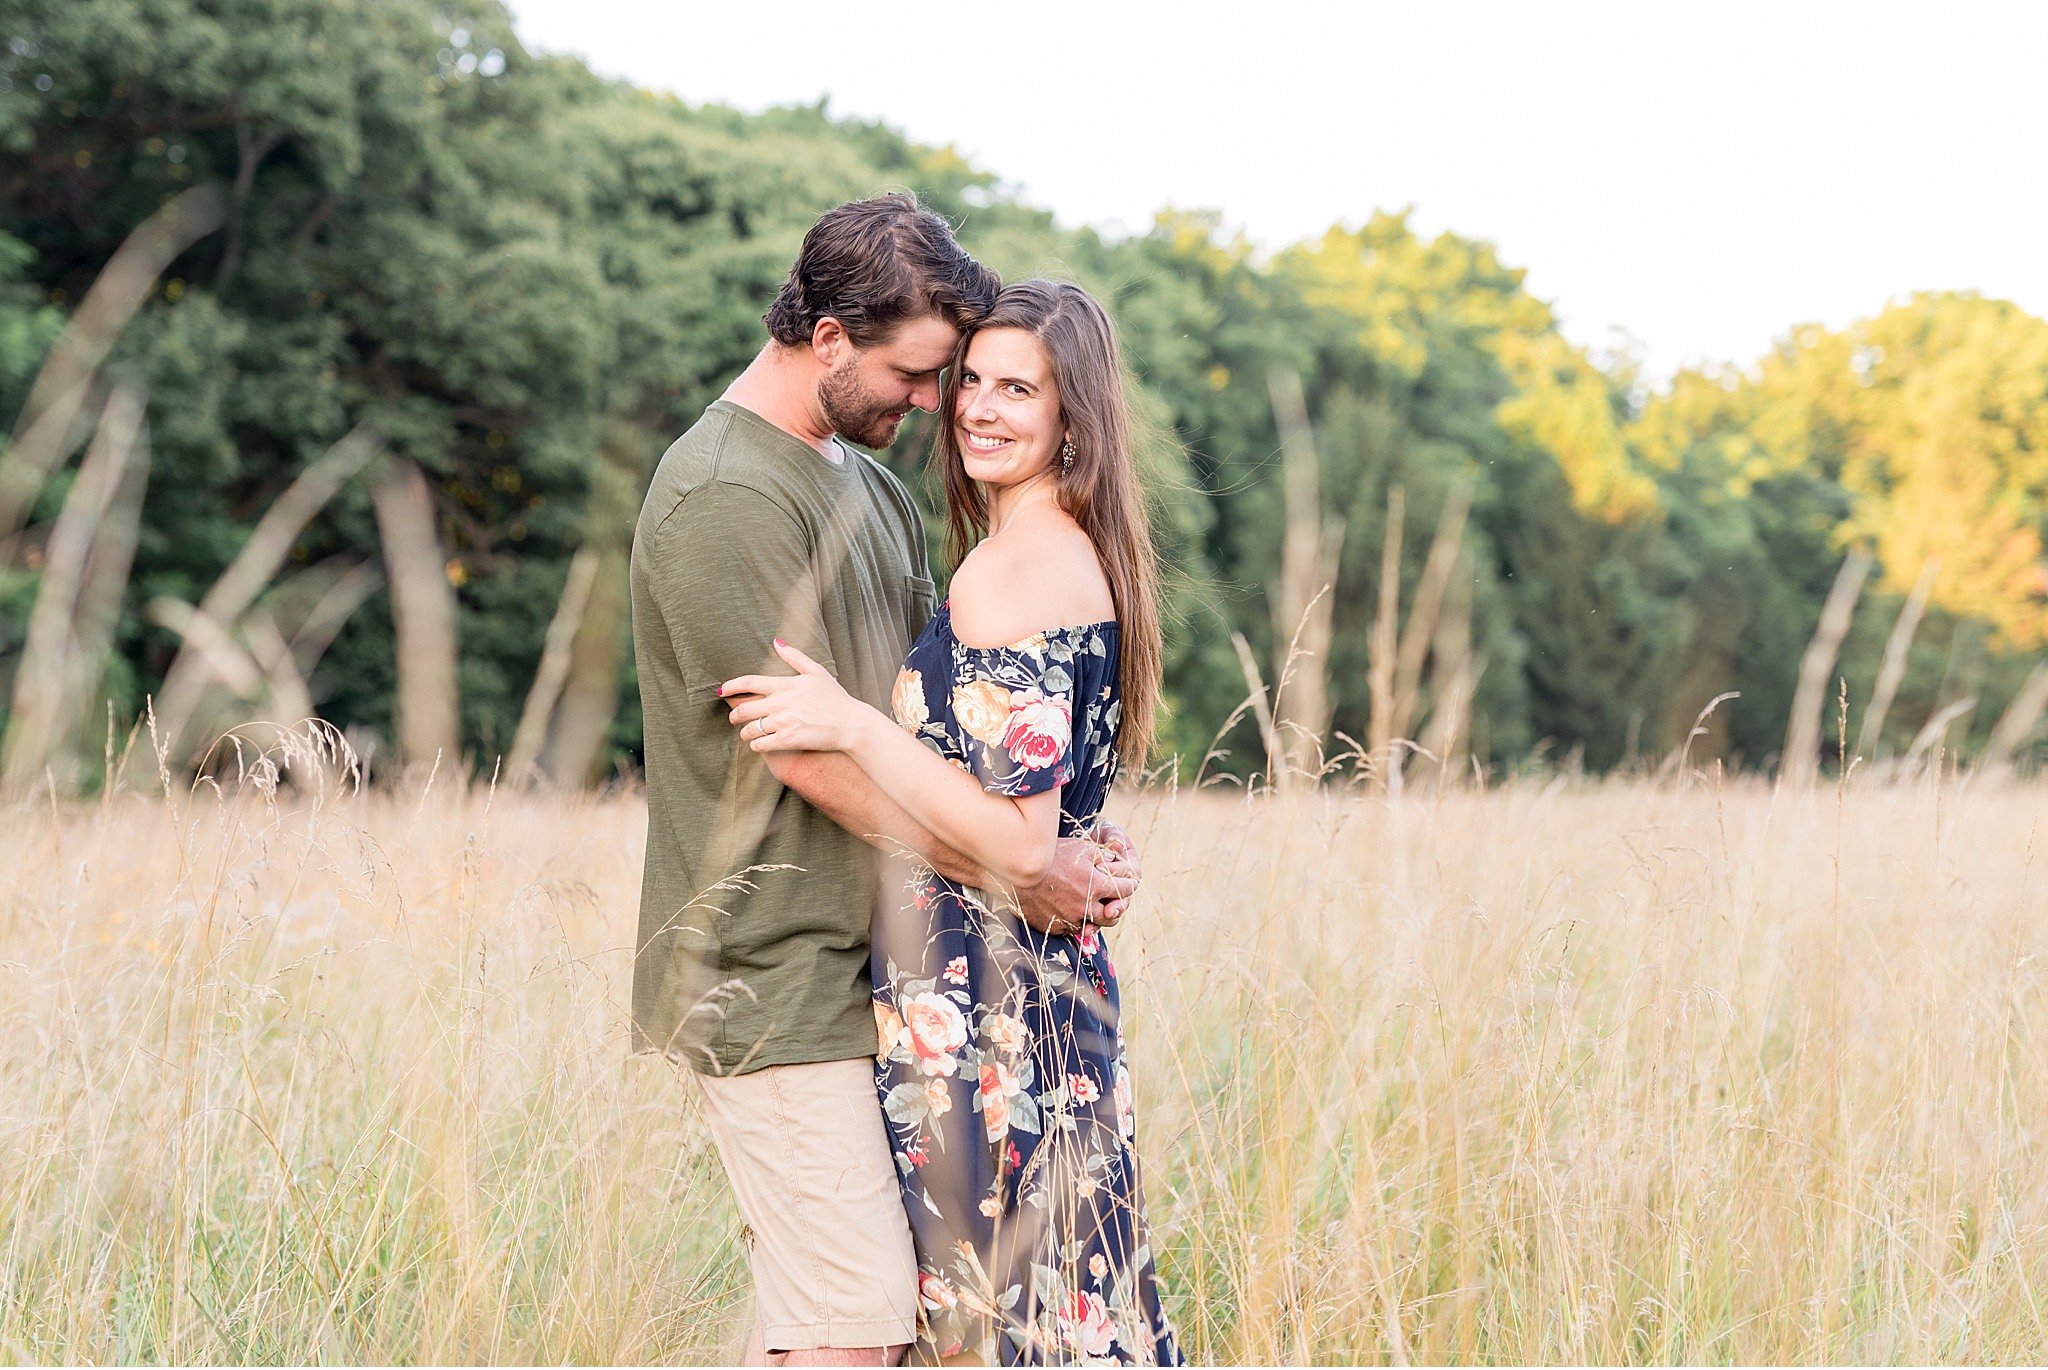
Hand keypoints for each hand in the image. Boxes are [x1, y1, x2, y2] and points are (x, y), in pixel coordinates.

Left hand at [721, 640, 875, 753]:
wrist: (851, 724)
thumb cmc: (835, 698)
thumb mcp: (817, 672)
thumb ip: (794, 656)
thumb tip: (777, 641)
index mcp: (786, 685)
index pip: (749, 682)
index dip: (731, 686)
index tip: (722, 691)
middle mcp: (781, 703)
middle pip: (744, 709)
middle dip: (734, 715)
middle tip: (734, 719)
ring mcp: (783, 722)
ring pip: (750, 729)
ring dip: (745, 733)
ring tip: (747, 734)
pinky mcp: (788, 740)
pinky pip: (760, 745)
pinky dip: (756, 746)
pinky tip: (759, 745)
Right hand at [1015, 828, 1139, 936]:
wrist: (1019, 870)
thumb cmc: (1049, 855)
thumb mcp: (1079, 847)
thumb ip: (1101, 855)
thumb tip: (1114, 859)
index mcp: (1096, 886)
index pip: (1125, 889)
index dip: (1129, 884)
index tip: (1129, 882)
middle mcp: (1086, 906)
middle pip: (1113, 914)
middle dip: (1117, 907)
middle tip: (1114, 901)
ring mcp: (1070, 919)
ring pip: (1094, 926)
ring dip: (1097, 918)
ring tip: (1095, 909)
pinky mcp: (1056, 927)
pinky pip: (1073, 929)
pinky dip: (1077, 922)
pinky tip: (1073, 913)